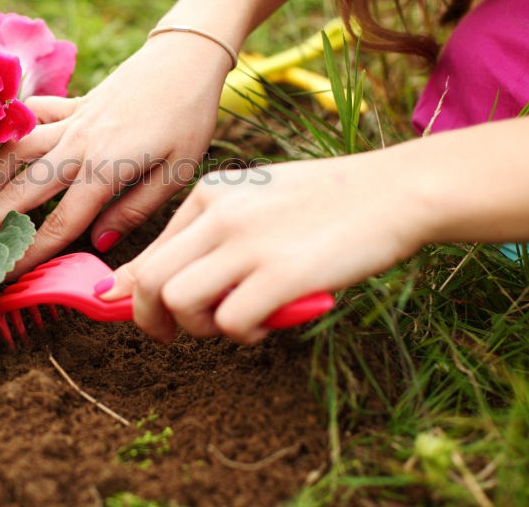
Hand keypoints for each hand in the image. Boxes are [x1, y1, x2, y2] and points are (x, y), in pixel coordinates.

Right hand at [0, 32, 232, 274]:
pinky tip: (0, 149)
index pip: (61, 223)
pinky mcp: (72, 103)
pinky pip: (29, 116)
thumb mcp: (177, 172)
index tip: (4, 276)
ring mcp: (71, 121)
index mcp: (106, 169)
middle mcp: (78, 145)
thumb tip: (99, 243)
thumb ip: (135, 209)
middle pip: (22, 191)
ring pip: (15, 152)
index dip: (30, 253)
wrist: (186, 58)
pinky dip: (10, 132)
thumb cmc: (188, 117)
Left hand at [101, 152, 425, 342]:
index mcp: (210, 194)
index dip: (134, 293)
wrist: (395, 191)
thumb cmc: (328, 203)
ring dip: (197, 328)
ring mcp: (249, 243)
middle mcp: (220, 215)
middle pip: (147, 279)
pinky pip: (229, 322)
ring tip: (232, 324)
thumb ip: (210, 234)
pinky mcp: (281, 273)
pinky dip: (240, 335)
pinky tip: (264, 324)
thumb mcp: (257, 201)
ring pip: (177, 301)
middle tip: (172, 337)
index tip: (146, 316)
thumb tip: (158, 278)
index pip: (148, 252)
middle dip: (148, 319)